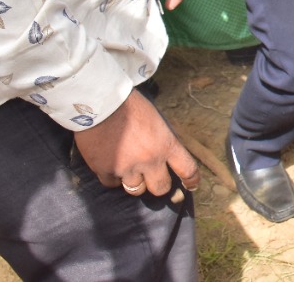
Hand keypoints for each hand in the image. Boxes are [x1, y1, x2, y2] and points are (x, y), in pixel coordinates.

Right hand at [74, 89, 200, 197]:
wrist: (101, 102)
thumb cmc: (131, 105)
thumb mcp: (156, 121)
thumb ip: (162, 141)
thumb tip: (165, 156)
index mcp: (166, 144)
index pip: (187, 168)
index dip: (191, 180)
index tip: (191, 185)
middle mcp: (149, 160)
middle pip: (161, 188)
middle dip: (159, 185)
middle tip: (154, 178)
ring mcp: (126, 168)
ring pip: (136, 190)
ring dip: (135, 182)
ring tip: (130, 170)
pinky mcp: (105, 170)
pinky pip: (113, 183)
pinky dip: (114, 177)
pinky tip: (113, 166)